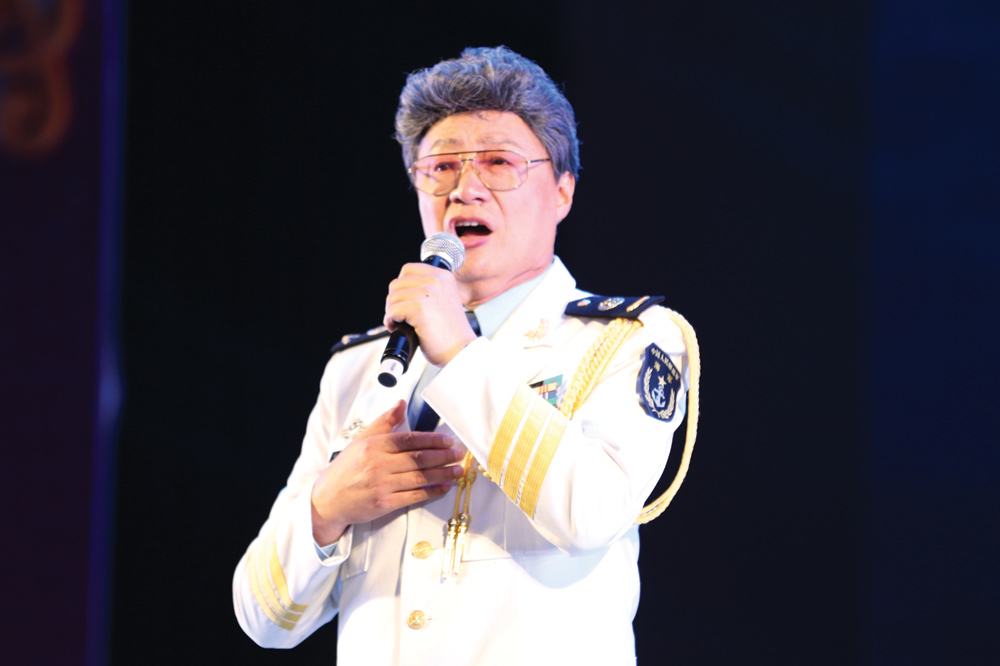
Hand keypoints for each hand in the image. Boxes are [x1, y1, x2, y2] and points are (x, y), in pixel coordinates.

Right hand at [310, 401, 464, 543]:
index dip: (432, 440)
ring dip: (443, 474)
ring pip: (419, 478)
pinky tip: (444, 487)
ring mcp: (381, 485)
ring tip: (458, 470)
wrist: (327, 500)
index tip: (449, 440)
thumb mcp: (360, 441)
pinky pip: (414, 497)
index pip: (409, 440)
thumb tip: (401, 403)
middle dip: (443, 456)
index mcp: (374, 446)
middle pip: (418, 459)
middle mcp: (378, 464)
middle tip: (460, 453)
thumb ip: (383, 422)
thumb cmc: (346, 469)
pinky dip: (431, 492)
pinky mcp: (384, 504)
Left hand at [383, 262, 476, 365]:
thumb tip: (400, 290)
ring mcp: (427, 293)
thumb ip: (427, 290)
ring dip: (392, 312)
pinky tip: (398, 328)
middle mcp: (436, 280)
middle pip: (397, 283)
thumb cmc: (451, 332)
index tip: (404, 301)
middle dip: (394, 301)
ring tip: (400, 323)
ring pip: (393, 297)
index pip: (408, 270)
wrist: (461, 349)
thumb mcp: (444, 300)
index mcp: (443, 276)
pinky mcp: (419, 308)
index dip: (401, 286)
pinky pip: (392, 310)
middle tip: (400, 316)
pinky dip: (391, 321)